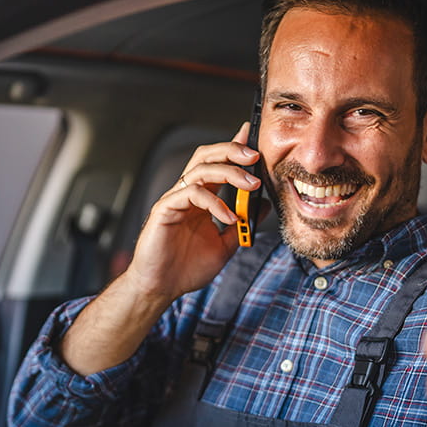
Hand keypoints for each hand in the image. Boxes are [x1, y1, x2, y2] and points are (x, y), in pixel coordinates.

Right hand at [120, 123, 261, 303]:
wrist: (161, 288)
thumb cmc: (186, 269)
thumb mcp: (226, 245)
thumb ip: (243, 224)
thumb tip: (265, 205)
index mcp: (201, 199)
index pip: (217, 164)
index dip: (233, 148)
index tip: (252, 138)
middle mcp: (187, 194)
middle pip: (207, 157)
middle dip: (232, 150)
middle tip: (255, 156)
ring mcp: (175, 200)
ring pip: (200, 169)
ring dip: (229, 173)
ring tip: (251, 185)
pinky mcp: (165, 209)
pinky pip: (192, 194)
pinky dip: (214, 203)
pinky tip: (228, 217)